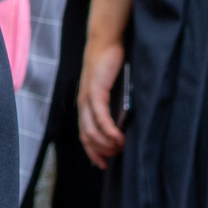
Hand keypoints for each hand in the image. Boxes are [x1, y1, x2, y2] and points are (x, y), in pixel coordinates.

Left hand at [76, 36, 125, 168]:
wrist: (105, 42)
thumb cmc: (111, 65)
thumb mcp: (113, 91)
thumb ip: (114, 107)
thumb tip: (123, 127)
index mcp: (86, 105)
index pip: (84, 135)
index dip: (93, 152)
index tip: (103, 165)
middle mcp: (83, 103)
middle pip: (87, 136)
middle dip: (101, 151)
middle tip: (117, 156)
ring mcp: (87, 97)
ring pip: (92, 129)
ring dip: (106, 143)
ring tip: (121, 148)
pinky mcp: (95, 90)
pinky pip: (100, 115)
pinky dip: (108, 129)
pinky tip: (118, 138)